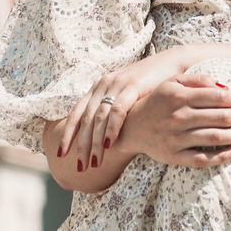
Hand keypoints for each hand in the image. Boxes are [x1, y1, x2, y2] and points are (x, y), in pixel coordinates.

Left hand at [58, 48, 188, 166]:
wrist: (169, 63)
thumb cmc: (147, 84)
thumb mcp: (124, 96)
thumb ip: (111, 111)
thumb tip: (99, 138)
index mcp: (97, 88)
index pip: (76, 113)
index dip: (67, 134)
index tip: (61, 154)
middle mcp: (103, 84)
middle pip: (86, 119)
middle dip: (82, 145)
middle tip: (81, 167)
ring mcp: (117, 84)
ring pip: (99, 117)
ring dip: (96, 142)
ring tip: (95, 162)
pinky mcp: (133, 85)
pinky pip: (118, 110)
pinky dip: (112, 128)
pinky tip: (110, 144)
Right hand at [115, 74, 230, 168]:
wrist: (131, 126)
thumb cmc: (158, 101)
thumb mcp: (173, 82)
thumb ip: (198, 80)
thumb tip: (224, 87)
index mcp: (178, 95)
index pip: (216, 96)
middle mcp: (177, 116)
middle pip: (219, 117)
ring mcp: (175, 138)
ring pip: (215, 138)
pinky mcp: (174, 156)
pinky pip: (202, 159)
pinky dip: (221, 157)